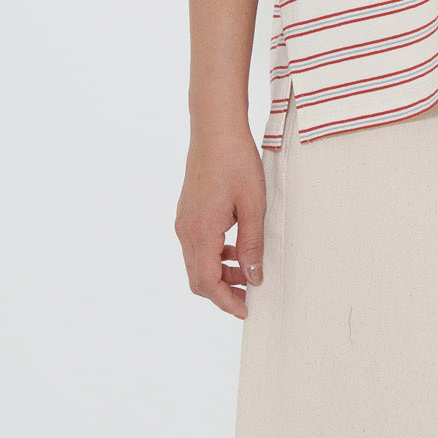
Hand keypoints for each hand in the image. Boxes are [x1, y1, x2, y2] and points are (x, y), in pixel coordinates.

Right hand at [175, 123, 266, 319]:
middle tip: (249, 294)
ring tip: (247, 268)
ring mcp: (183, 220)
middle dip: (223, 291)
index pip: (207, 283)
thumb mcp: (253, 205)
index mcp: (201, 232)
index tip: (245, 309)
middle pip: (198, 278)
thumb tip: (254, 276)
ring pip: (197, 262)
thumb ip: (252, 244)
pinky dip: (214, 254)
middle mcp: (186, 230)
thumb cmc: (235, 161)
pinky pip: (196, 245)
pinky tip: (235, 244)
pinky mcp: (187, 211)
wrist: (215, 128)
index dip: (226, 302)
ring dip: (220, 272)